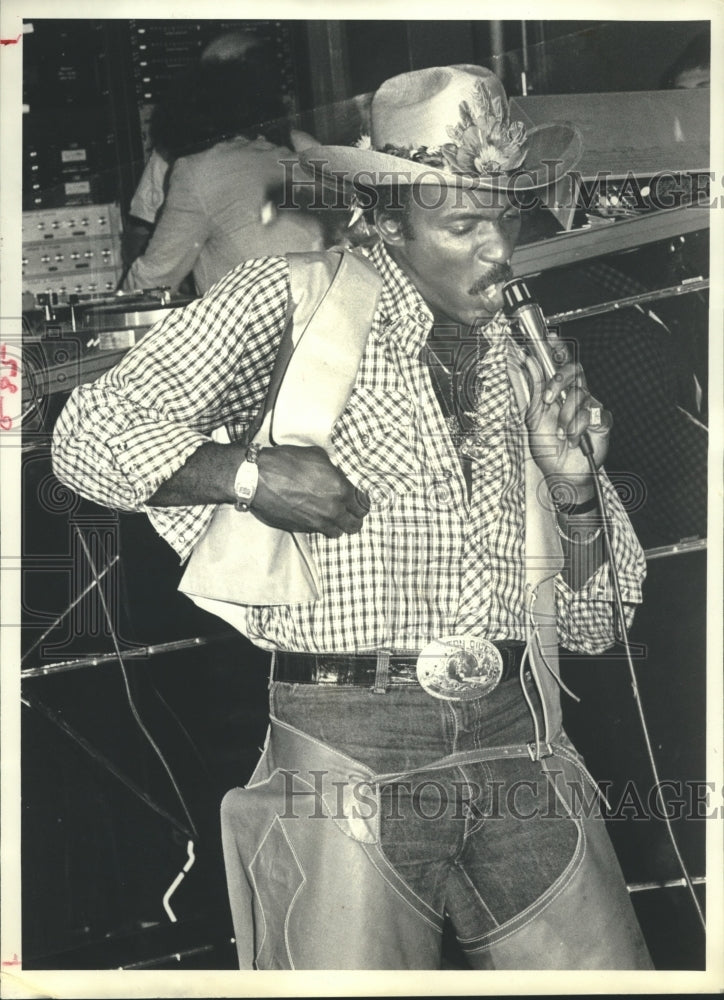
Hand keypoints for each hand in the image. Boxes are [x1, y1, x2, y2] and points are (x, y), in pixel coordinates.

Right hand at [252, 445, 369, 537]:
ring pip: (338, 532)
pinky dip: (320, 526)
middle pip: (355, 524)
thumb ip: (334, 469)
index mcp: (340, 490)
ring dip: (338, 525)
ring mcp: (317, 523)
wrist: (257, 479)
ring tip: (332, 516)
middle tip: (349, 511)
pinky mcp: (302, 529)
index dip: (362, 502)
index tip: (358, 500)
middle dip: (354, 517)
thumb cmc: (286, 462)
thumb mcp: (317, 456)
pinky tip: (314, 515)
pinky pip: (319, 532)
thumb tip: (338, 474)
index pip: (364, 505)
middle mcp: (332, 510)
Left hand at [523, 347, 611, 500]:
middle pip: (575, 370)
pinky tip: (573, 439)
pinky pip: (591, 413)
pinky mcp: (602, 420)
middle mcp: (575, 396)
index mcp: (557, 392)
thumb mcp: (534, 417)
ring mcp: (589, 406)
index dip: (556, 348)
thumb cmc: (548, 447)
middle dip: (560, 380)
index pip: (559, 364)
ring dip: (565, 418)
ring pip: (579, 395)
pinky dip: (577, 428)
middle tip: (549, 398)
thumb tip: (528, 360)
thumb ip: (534, 389)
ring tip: (560, 434)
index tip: (549, 337)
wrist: (560, 472)